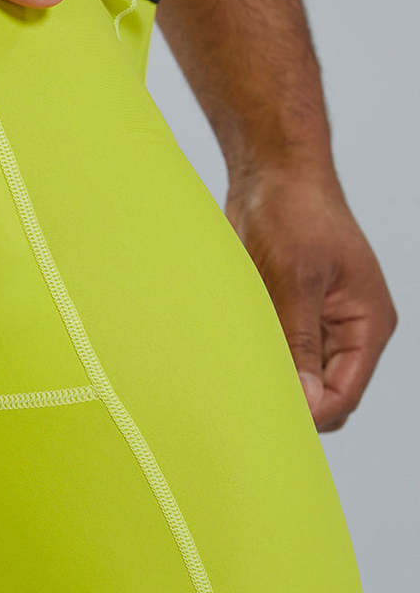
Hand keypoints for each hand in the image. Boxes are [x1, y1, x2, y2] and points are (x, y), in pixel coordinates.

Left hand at [224, 168, 396, 431]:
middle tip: (243, 405)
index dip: (311, 412)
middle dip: (290, 401)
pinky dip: (254, 356)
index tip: (268, 419)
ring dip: (268, 377)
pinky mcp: (284, 310)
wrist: (270, 173)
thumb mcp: (296, 278)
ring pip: (294, 373)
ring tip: (232, 379)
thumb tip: (306, 399)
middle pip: (322, 391)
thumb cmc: (294, 212)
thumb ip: (300, 340)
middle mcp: (344, 328)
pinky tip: (226, 357)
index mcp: (365, 323)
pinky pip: (272, 348)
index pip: (345, 392)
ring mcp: (314, 320)